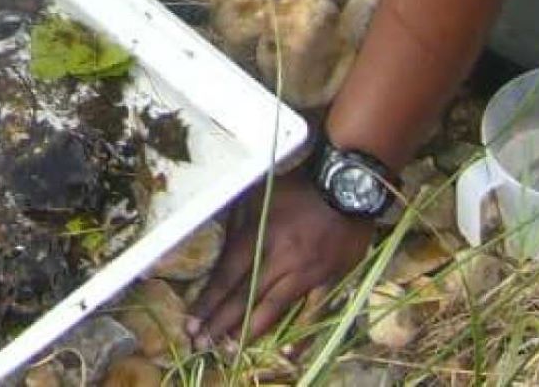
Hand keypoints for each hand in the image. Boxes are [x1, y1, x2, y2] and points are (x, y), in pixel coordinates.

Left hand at [187, 177, 375, 350]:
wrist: (346, 185)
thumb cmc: (297, 189)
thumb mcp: (256, 196)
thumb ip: (236, 225)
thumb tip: (221, 253)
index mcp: (260, 236)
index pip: (228, 276)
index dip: (209, 300)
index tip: (192, 320)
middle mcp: (281, 259)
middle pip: (245, 296)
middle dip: (221, 322)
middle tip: (200, 343)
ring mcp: (307, 273)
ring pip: (274, 308)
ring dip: (250, 331)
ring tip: (230, 349)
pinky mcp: (330, 279)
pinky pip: (313, 310)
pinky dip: (301, 332)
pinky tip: (289, 352)